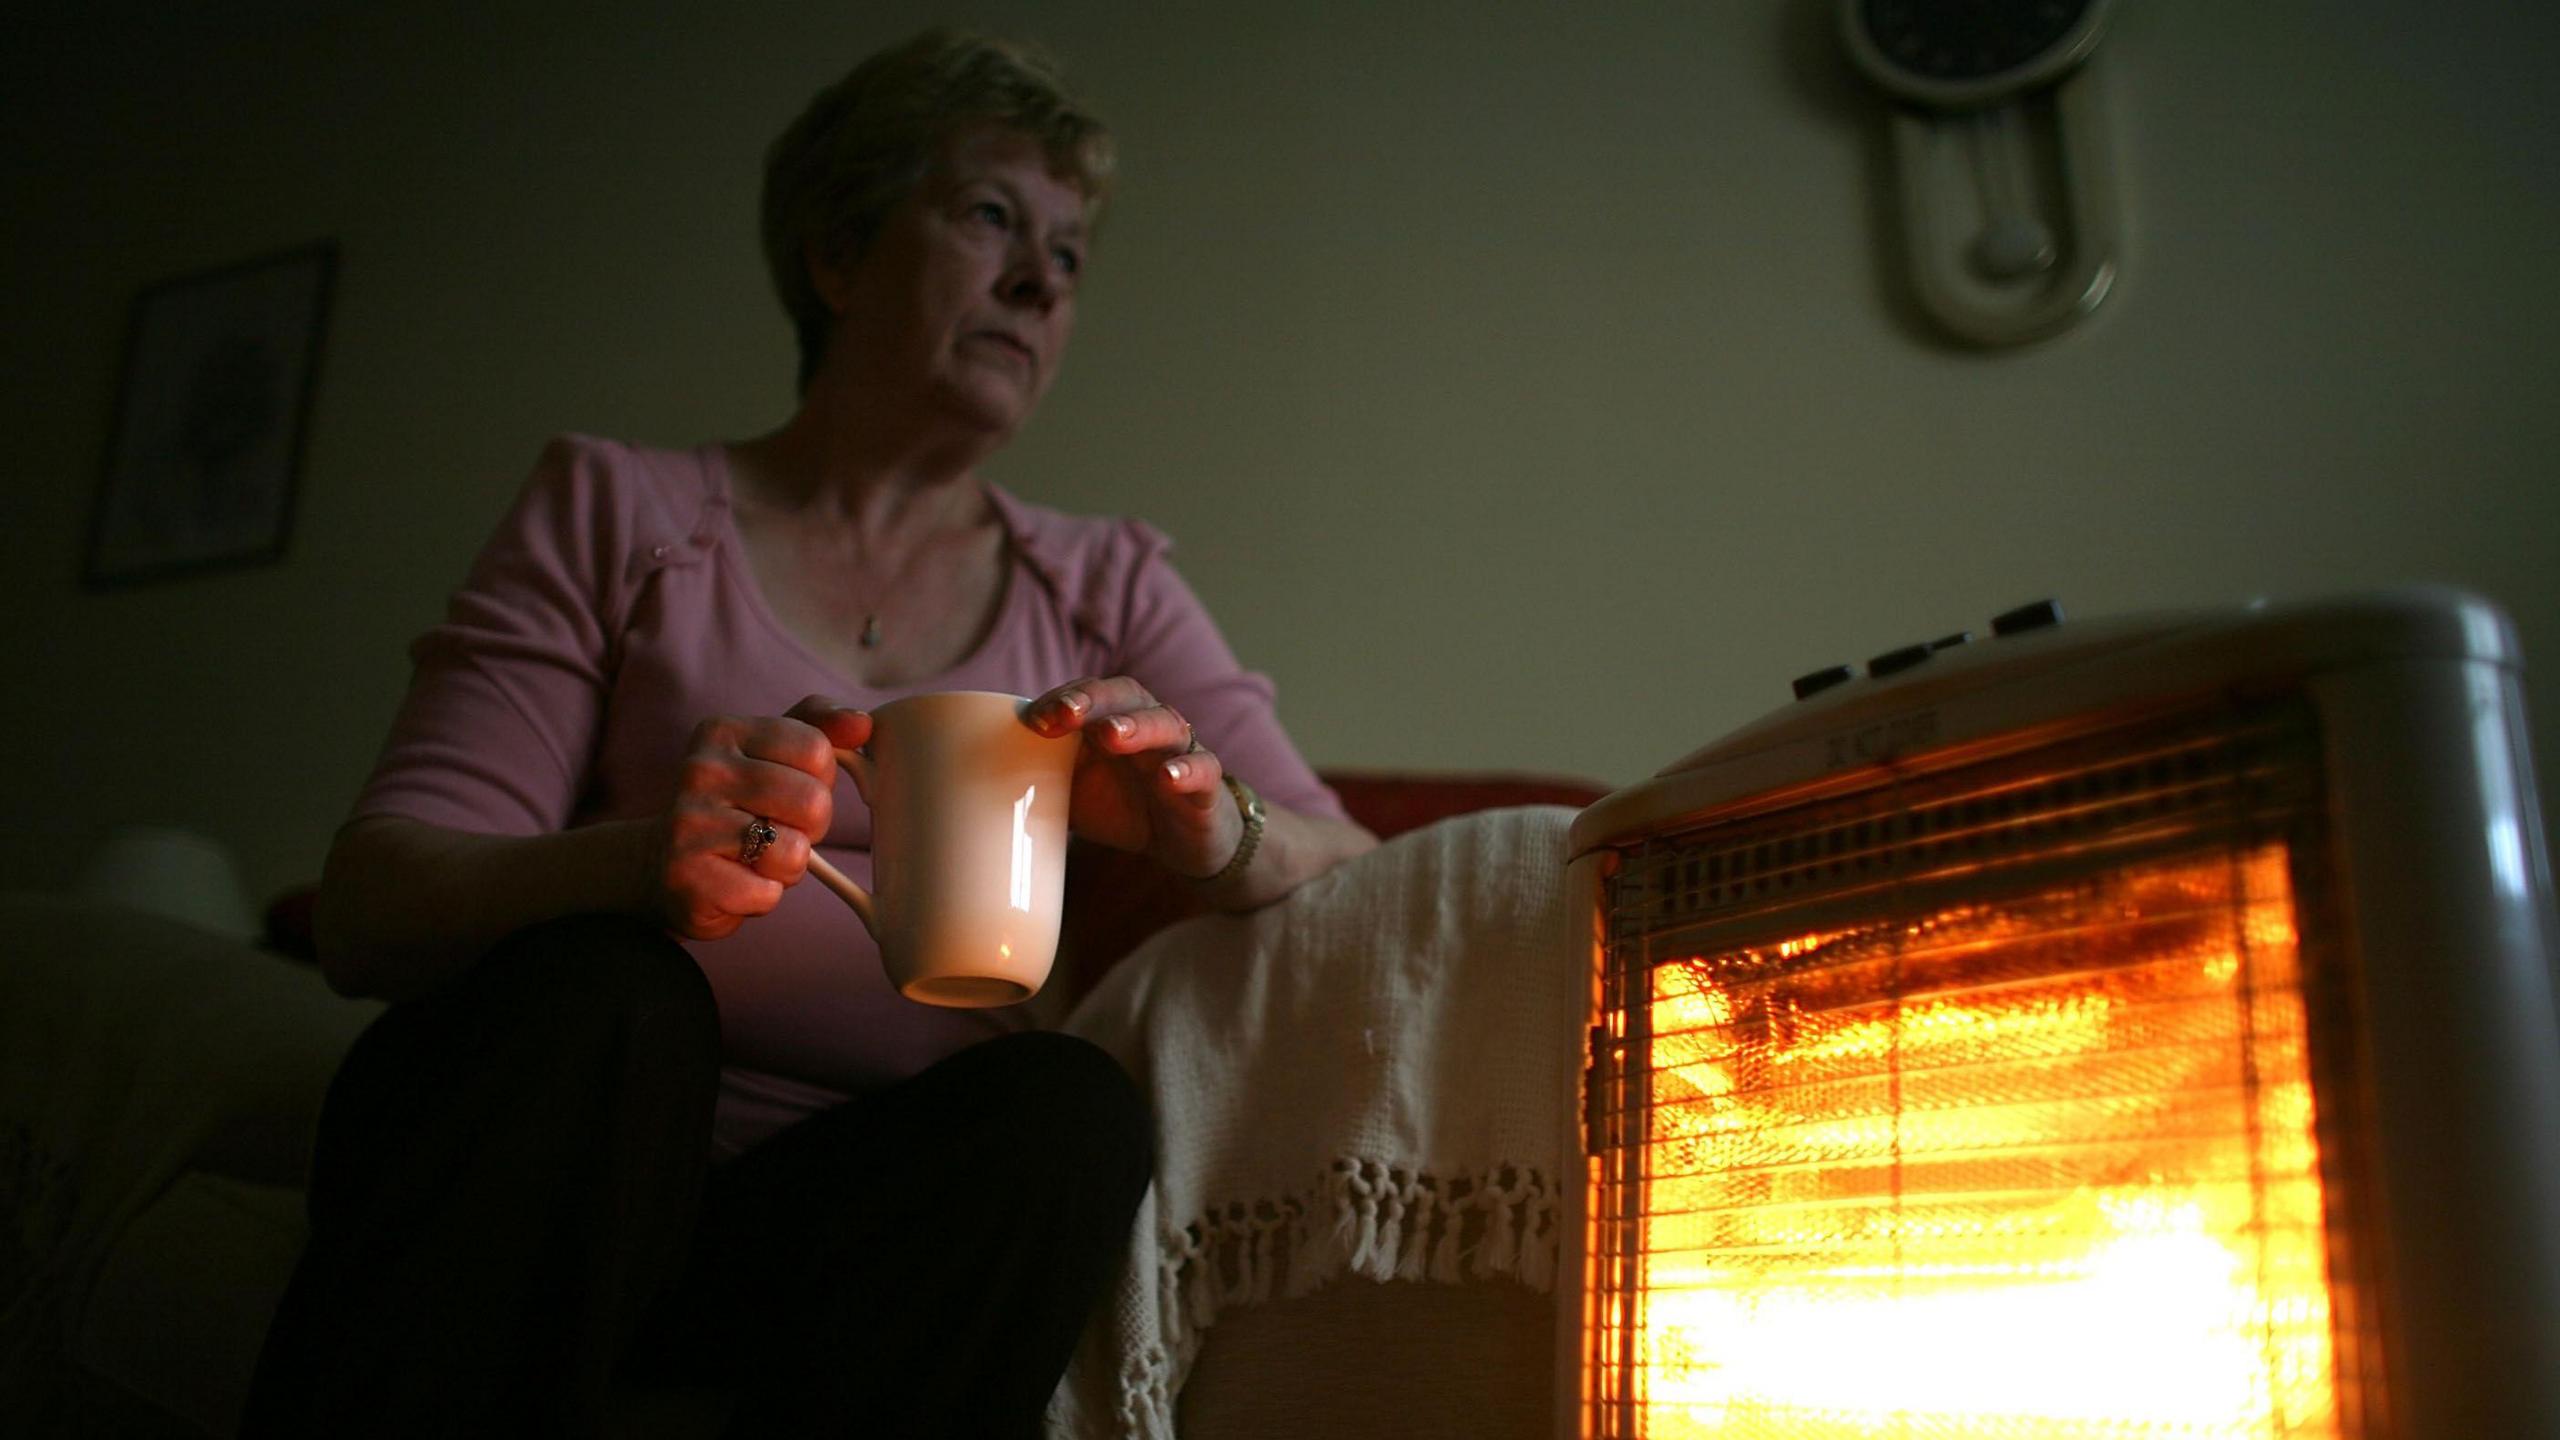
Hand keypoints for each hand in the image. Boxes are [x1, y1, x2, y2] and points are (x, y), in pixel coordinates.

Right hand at [644, 695, 863, 938]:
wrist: (660, 866)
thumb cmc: (733, 807)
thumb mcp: (770, 755)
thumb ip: (820, 727)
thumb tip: (862, 722)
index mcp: (723, 731)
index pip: (816, 749)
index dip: (819, 780)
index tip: (789, 791)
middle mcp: (700, 770)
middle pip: (812, 801)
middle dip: (810, 827)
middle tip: (775, 830)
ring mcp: (690, 823)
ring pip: (794, 851)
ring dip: (787, 866)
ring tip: (755, 856)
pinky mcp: (688, 876)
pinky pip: (768, 893)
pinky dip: (764, 895)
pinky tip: (736, 882)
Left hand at [1027, 676, 1240, 878]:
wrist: (1184, 843)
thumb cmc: (1121, 807)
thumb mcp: (1068, 794)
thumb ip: (1027, 783)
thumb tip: (949, 793)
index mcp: (1109, 721)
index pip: (1087, 695)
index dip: (1062, 700)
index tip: (1032, 720)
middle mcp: (1145, 726)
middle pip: (1125, 695)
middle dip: (1093, 700)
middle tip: (1064, 714)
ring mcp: (1179, 752)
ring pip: (1165, 724)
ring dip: (1136, 726)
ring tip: (1110, 736)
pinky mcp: (1206, 787)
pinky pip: (1204, 769)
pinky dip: (1186, 770)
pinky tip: (1167, 777)